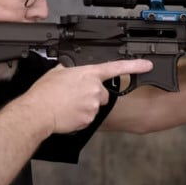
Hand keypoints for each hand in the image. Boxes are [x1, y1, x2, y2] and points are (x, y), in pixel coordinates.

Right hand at [24, 59, 152, 132]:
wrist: (38, 111)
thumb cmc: (45, 92)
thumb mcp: (57, 72)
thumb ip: (70, 70)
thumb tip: (70, 72)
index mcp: (88, 74)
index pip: (116, 68)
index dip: (134, 66)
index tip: (147, 65)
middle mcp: (94, 89)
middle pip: (103, 94)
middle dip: (94, 95)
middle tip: (76, 96)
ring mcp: (93, 105)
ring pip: (95, 106)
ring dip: (85, 106)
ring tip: (68, 105)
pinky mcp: (89, 119)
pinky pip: (88, 118)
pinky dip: (81, 117)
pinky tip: (69, 113)